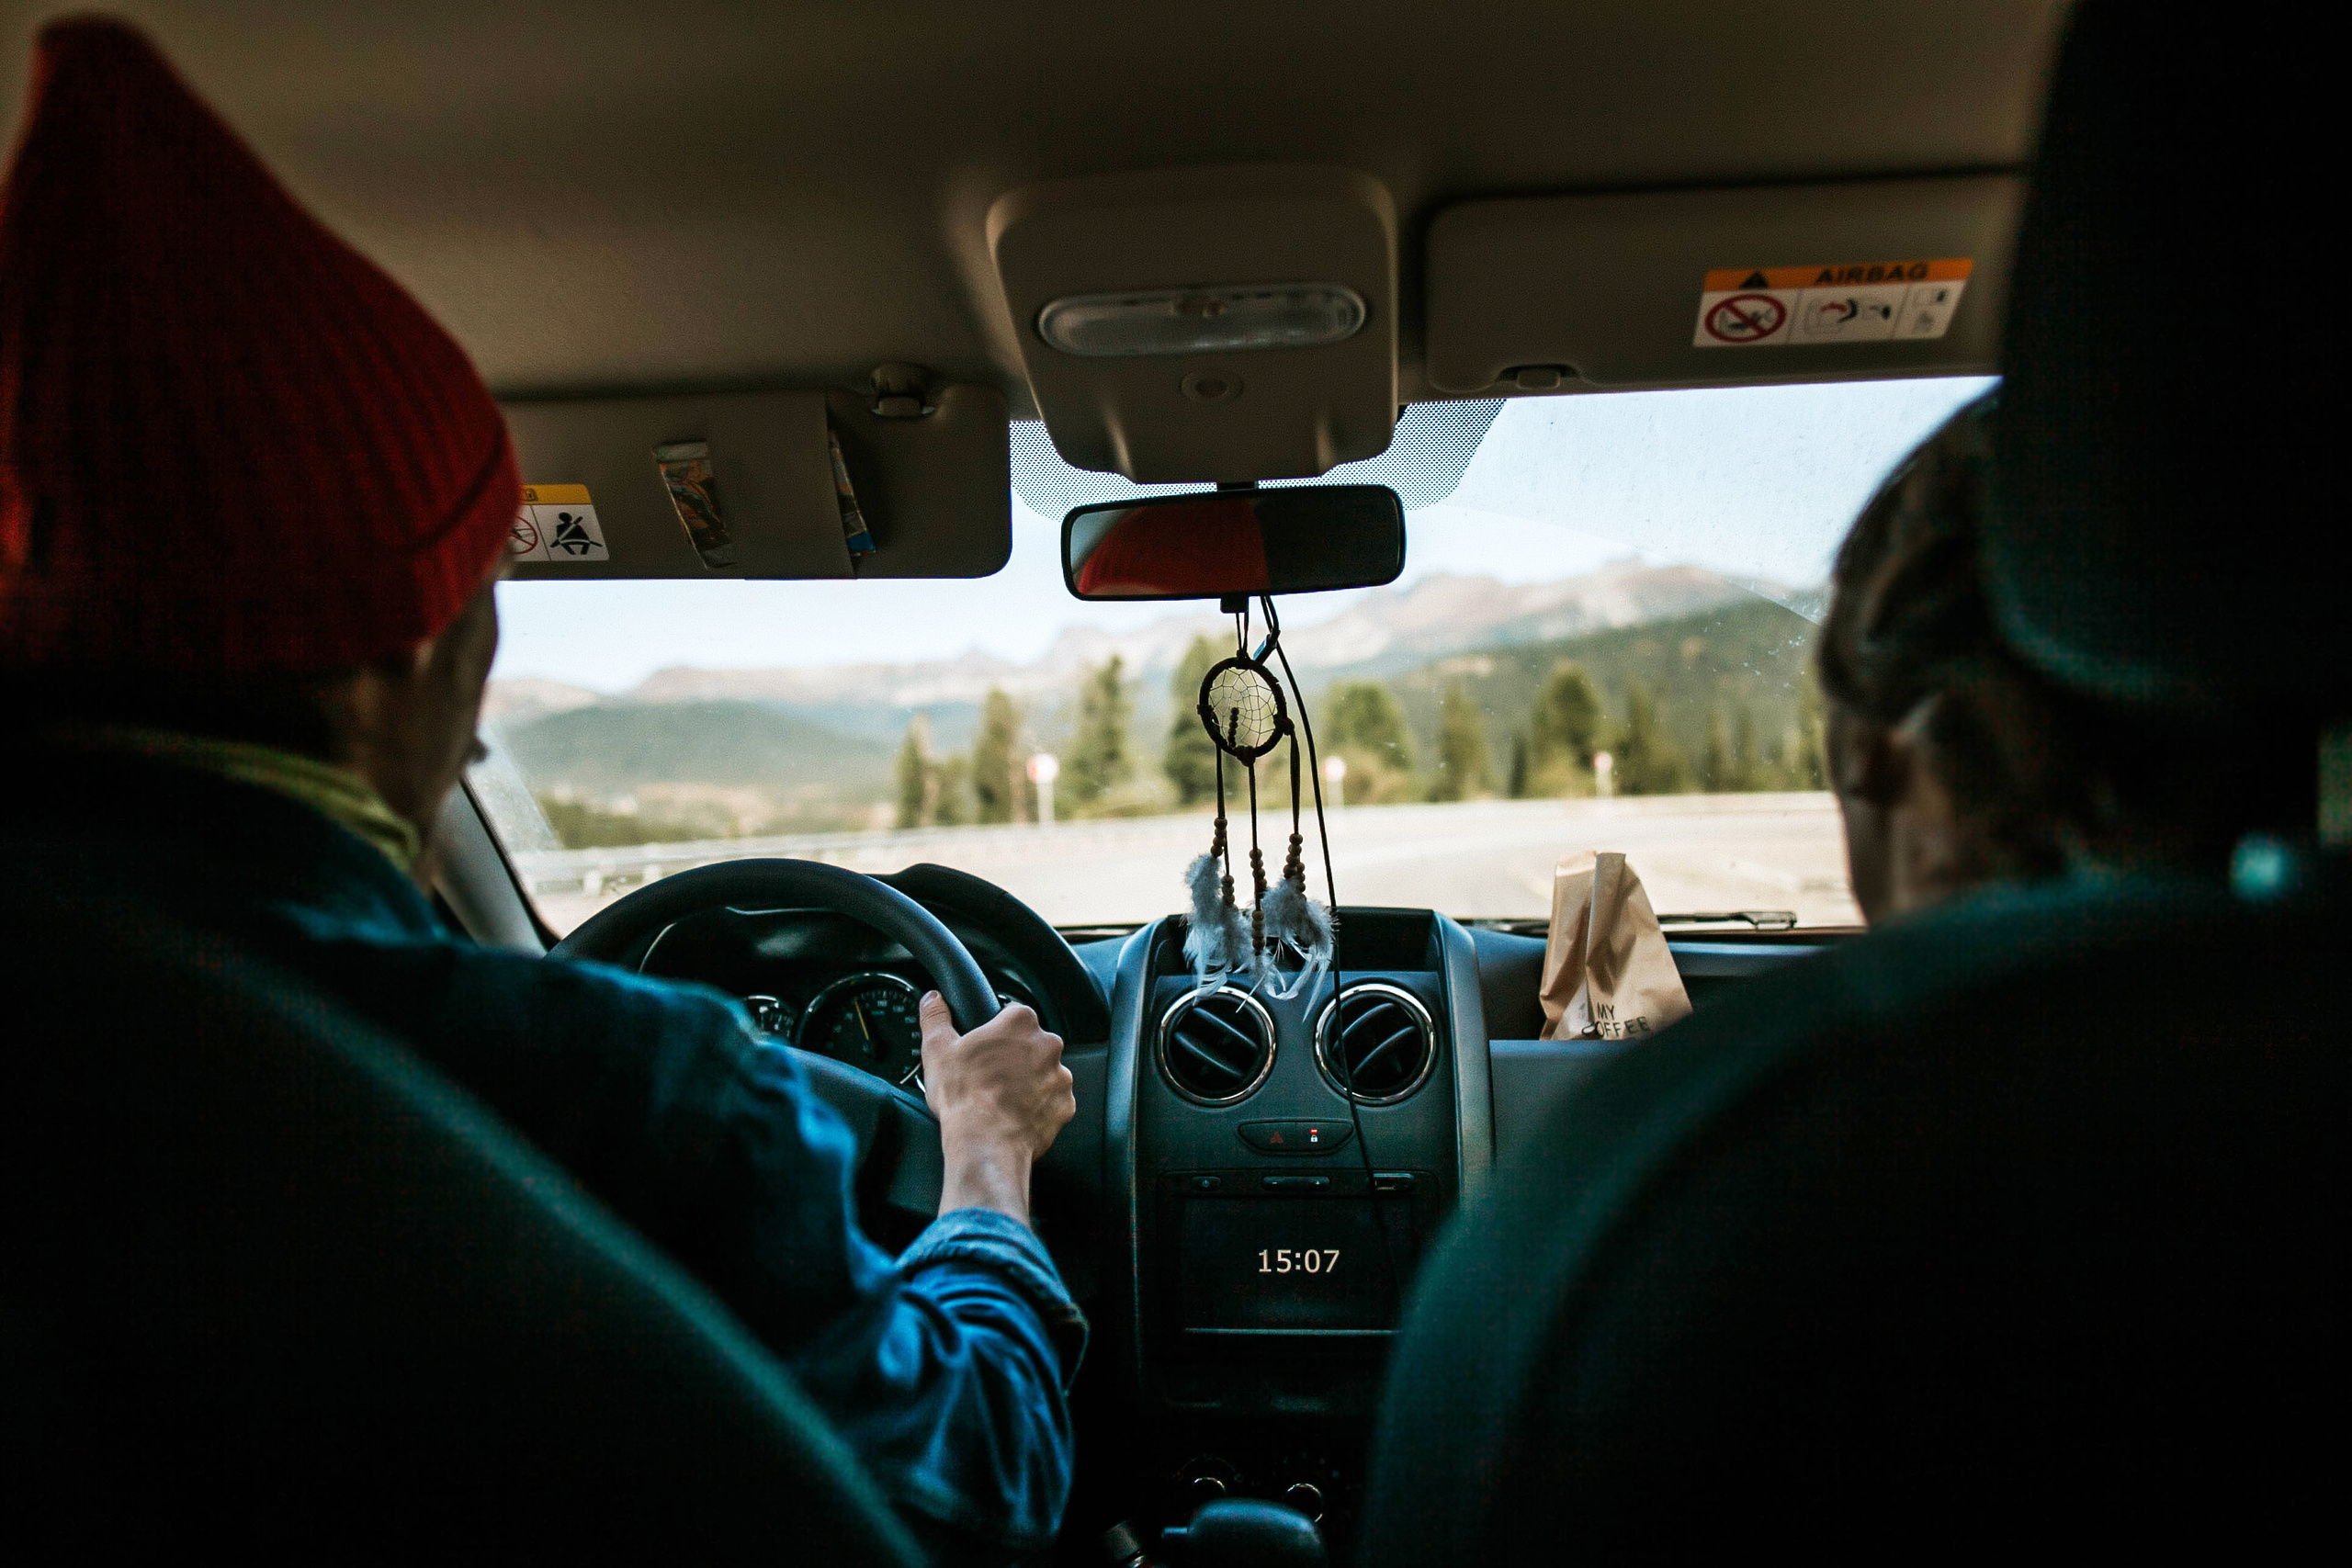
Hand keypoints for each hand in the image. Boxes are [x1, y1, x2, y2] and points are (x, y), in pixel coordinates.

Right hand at [918, 993, 1073, 1224]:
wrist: (985, 1143)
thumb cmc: (964, 1096)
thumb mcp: (938, 1050)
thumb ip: (936, 1018)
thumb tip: (932, 1001)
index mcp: (1020, 1023)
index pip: (1013, 1013)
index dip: (997, 1030)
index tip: (987, 1046)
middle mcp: (1047, 1045)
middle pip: (1031, 1043)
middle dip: (1015, 1057)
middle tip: (991, 1075)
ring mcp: (1060, 1076)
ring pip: (1045, 1072)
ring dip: (1029, 1081)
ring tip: (1002, 1099)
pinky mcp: (1064, 1105)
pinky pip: (1053, 1101)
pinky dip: (1039, 1107)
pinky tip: (1017, 1115)